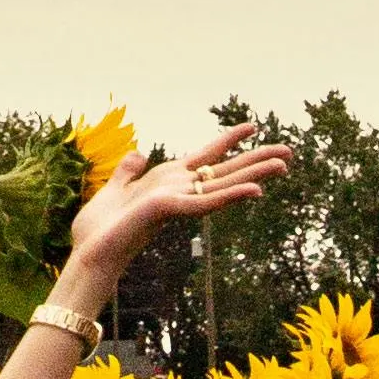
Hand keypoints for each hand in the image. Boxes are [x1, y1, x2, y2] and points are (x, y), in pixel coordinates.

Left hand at [62, 120, 289, 300]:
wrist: (89, 252)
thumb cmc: (100, 228)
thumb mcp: (114, 188)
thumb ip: (128, 171)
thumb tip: (140, 153)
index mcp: (168, 181)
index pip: (206, 155)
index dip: (229, 140)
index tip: (252, 125)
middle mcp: (180, 190)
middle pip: (226, 170)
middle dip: (257, 160)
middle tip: (288, 152)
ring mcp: (179, 201)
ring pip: (225, 184)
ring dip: (255, 174)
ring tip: (284, 165)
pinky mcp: (172, 210)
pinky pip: (208, 202)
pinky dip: (232, 195)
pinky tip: (256, 190)